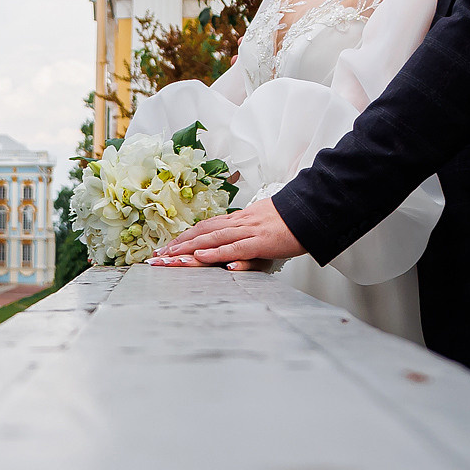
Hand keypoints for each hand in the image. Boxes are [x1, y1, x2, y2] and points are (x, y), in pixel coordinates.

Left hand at [148, 198, 308, 268]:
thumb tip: (232, 245)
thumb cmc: (289, 221)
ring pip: (212, 239)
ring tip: (171, 258)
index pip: (204, 227)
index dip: (184, 237)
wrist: (312, 212)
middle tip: (158, 257)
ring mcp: (249, 231)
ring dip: (189, 248)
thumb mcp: (261, 226)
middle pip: (202, 232)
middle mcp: (238, 223)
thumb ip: (245, 234)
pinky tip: (201, 257)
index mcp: (238, 220)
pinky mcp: (261, 242)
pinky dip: (216, 253)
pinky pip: (234, 248)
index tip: (166, 248)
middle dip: (178, 244)